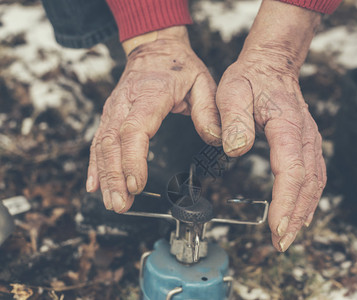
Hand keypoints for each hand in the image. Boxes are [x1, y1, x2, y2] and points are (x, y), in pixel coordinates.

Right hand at [86, 26, 220, 211]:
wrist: (155, 48)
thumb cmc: (178, 66)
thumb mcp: (203, 82)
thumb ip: (208, 111)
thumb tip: (214, 140)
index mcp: (150, 95)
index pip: (134, 130)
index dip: (133, 159)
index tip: (137, 184)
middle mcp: (125, 103)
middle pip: (112, 143)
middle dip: (114, 177)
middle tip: (122, 204)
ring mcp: (114, 110)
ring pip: (102, 145)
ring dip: (105, 176)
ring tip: (112, 202)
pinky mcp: (110, 116)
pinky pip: (98, 142)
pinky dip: (94, 165)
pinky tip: (94, 185)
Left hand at [216, 0, 324, 251]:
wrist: (271, 65)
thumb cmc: (251, 78)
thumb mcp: (232, 91)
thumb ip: (233, 120)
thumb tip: (236, 149)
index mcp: (287, 124)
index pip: (291, 170)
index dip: (286, 202)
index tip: (277, 228)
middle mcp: (305, 135)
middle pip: (308, 183)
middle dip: (296, 216)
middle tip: (281, 243)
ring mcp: (310, 140)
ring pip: (315, 182)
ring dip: (304, 211)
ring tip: (289, 236)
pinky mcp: (308, 145)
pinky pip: (315, 176)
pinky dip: (309, 199)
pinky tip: (301, 213)